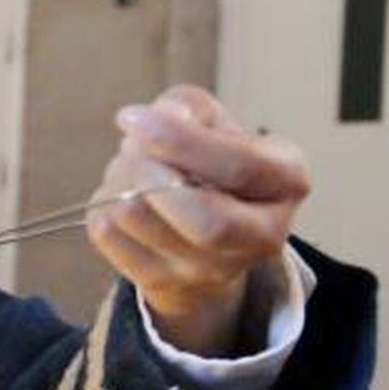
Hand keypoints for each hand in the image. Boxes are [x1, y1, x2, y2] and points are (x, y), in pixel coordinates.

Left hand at [88, 85, 309, 356]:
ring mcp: (213, 269)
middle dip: (150, 173)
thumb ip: (187, 107)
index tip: (133, 119)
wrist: (202, 231)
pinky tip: (122, 196)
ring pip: (141, 219)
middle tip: (131, 147)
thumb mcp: (212, 120)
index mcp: (286, 181)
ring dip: (119, 180)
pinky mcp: (163, 282)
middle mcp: (263, 235)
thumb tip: (150, 121)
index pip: (239, 166)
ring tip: (130, 168)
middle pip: (204, 220)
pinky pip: (108, 235)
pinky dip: (102, 204)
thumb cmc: (210, 161)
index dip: (180, 141)